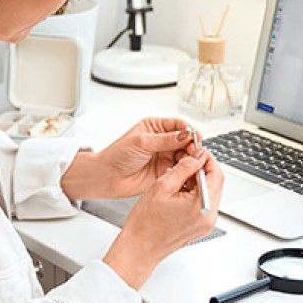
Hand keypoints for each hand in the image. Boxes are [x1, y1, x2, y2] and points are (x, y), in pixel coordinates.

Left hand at [62, 117, 197, 199]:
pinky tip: (184, 170)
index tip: (195, 138)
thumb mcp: (142, 142)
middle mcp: (162, 141)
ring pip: (185, 155)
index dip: (189, 131)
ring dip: (190, 158)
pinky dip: (185, 170)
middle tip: (194, 152)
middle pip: (185, 140)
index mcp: (155, 127)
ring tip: (190, 162)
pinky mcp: (165, 171)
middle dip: (191, 146)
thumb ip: (166, 139)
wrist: (108, 176)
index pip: (179, 125)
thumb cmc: (117, 155)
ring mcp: (164, 156)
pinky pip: (180, 169)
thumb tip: (185, 135)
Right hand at [103, 150, 223, 288]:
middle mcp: (208, 217)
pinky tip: (178, 189)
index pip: (216, 174)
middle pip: (215, 183)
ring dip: (197, 180)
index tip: (197, 150)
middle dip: (202, 168)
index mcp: (202, 207)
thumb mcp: (162, 187)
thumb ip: (183, 168)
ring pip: (209, 191)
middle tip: (187, 159)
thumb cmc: (145, 225)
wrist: (139, 249)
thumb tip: (196, 157)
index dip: (207, 158)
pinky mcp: (199, 226)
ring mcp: (205, 223)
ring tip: (178, 175)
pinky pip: (202, 202)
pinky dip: (193, 191)